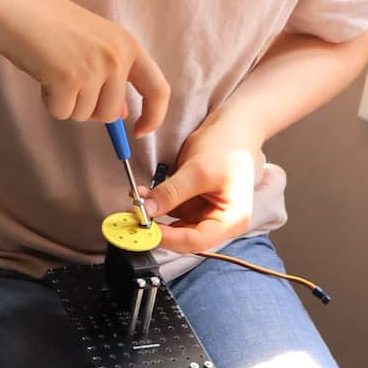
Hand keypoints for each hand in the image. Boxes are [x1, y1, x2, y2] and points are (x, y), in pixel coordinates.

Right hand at [0, 0, 168, 132]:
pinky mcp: (68, 79)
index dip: (153, 116)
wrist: (16, 7)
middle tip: (68, 82)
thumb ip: (112, 76)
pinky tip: (43, 75)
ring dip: (66, 102)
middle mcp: (116, 56)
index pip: (158, 89)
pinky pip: (61, 113)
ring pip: (84, 115)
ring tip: (53, 71)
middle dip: (88, 108)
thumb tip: (121, 115)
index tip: (140, 131)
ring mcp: (94, 67)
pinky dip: (49, 102)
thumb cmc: (49, 24)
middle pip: (110, 113)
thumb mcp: (92, 45)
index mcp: (128, 44)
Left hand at [143, 123, 261, 253]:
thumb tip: (147, 210)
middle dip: (158, 229)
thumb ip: (172, 193)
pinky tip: (141, 194)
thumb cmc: (228, 146)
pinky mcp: (192, 203)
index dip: (169, 238)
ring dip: (153, 216)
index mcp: (231, 220)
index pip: (197, 241)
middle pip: (184, 237)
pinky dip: (154, 204)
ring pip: (173, 225)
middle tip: (134, 219)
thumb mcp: (199, 170)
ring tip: (135, 203)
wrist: (232, 126)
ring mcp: (204, 213)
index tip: (146, 229)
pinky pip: (169, 210)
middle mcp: (219, 221)